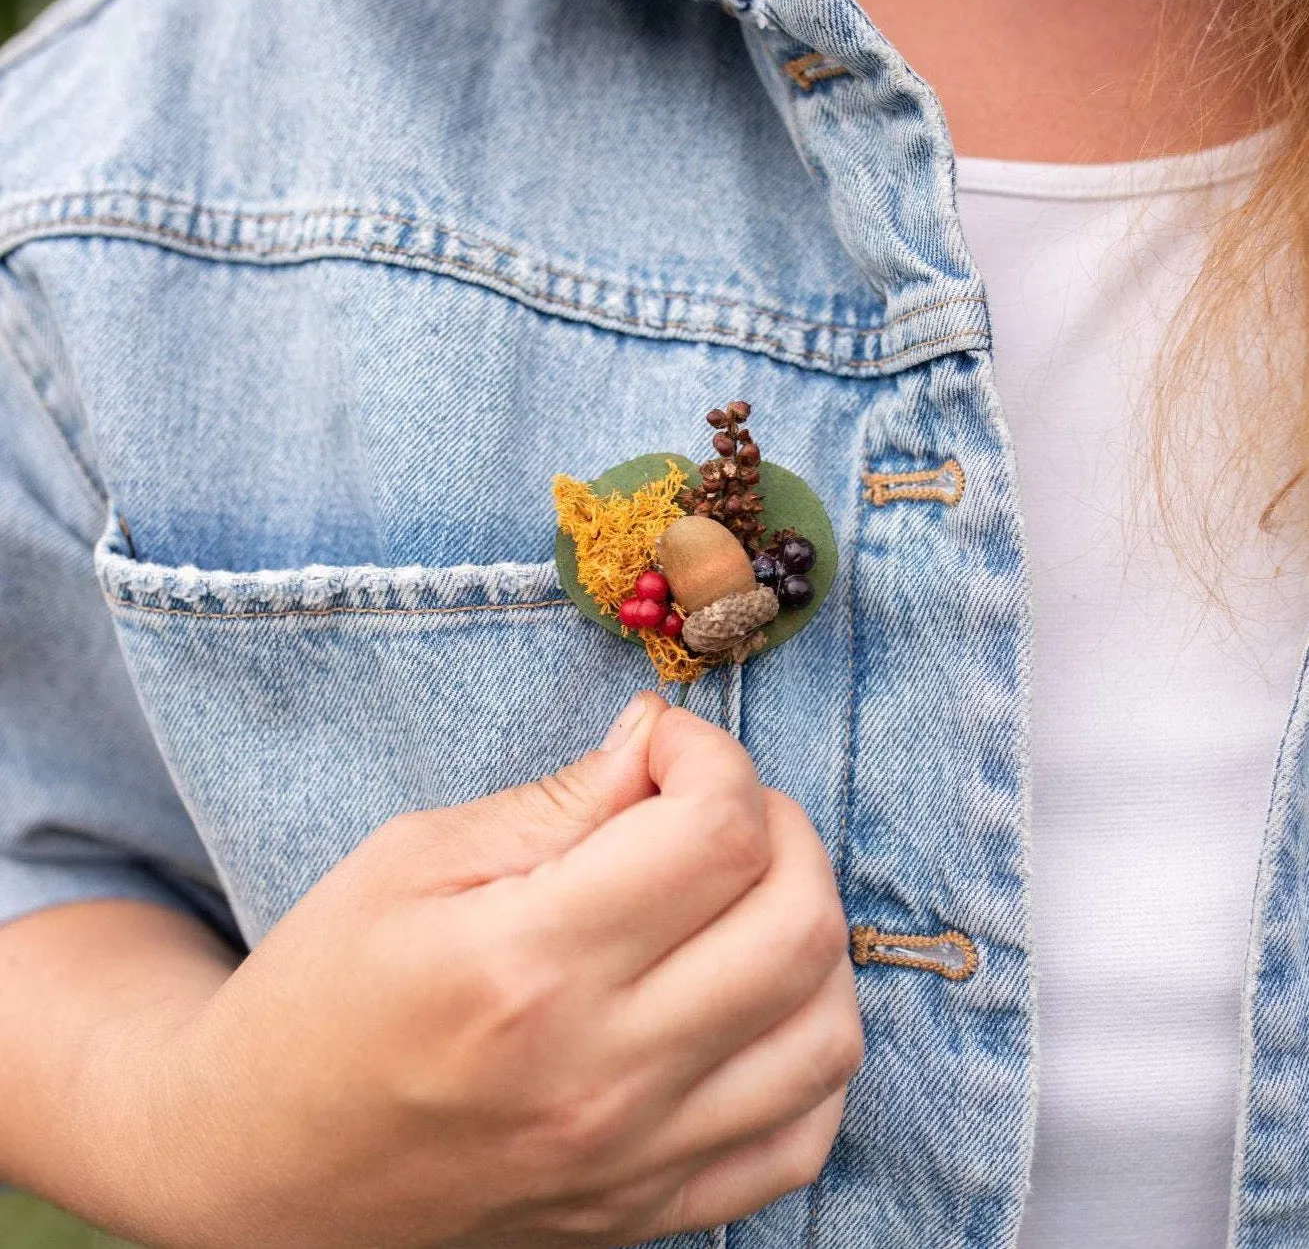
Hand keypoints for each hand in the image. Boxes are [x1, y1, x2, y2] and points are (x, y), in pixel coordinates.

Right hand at [137, 699, 859, 1248]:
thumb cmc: (323, 994)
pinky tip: (754, 996)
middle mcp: (601, 1071)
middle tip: (716, 805)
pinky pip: (803, 1134)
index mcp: (527, 963)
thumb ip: (559, 800)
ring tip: (742, 895)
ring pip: (827, 1029)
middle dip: (783, 827)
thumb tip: (657, 740)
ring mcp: (636, 1157)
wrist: (266, 1167)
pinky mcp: (651, 1209)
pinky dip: (809, 1047)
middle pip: (797, 922)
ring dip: (810, 931)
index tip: (666, 748)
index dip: (712, 758)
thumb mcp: (413, 859)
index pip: (715, 833)